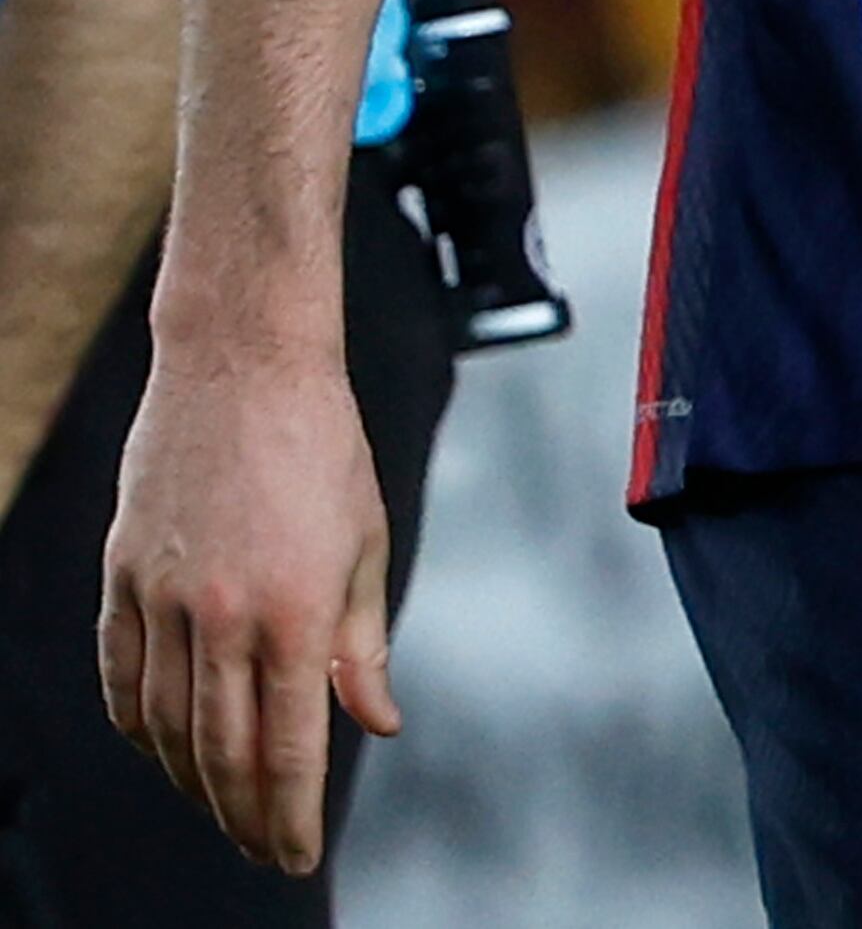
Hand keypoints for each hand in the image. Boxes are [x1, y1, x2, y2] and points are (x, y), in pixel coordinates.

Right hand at [98, 341, 397, 873]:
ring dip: (192, 781)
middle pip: (222, 752)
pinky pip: (121, 677)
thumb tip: (377, 725)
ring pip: (167, 726)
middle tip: (263, 852)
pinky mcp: (121, 578)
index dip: (290, 815)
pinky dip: (139, 726)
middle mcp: (221, 617)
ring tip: (221, 811)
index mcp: (295, 612)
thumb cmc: (322, 449)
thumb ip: (363, 646)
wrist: (242, 368)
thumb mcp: (366, 543)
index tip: (297, 856)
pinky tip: (161, 749)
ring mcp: (161, 599)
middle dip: (243, 817)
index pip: (286, 748)